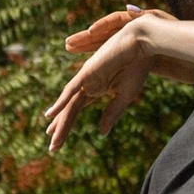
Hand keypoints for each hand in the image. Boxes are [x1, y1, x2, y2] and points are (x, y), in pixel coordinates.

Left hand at [46, 13, 156, 147]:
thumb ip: (112, 113)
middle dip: (61, 128)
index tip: (57, 141)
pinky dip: (61, 102)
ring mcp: (86, 78)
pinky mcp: (87, 72)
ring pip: (69, 105)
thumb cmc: (138, 66)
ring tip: (51, 137)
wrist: (143, 45)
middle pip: (70, 110)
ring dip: (60, 122)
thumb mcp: (126, 96)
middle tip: (52, 148)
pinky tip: (50, 114)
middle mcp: (87, 84)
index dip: (66, 125)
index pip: (76, 110)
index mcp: (97, 88)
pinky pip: (71, 90)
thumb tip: (101, 133)